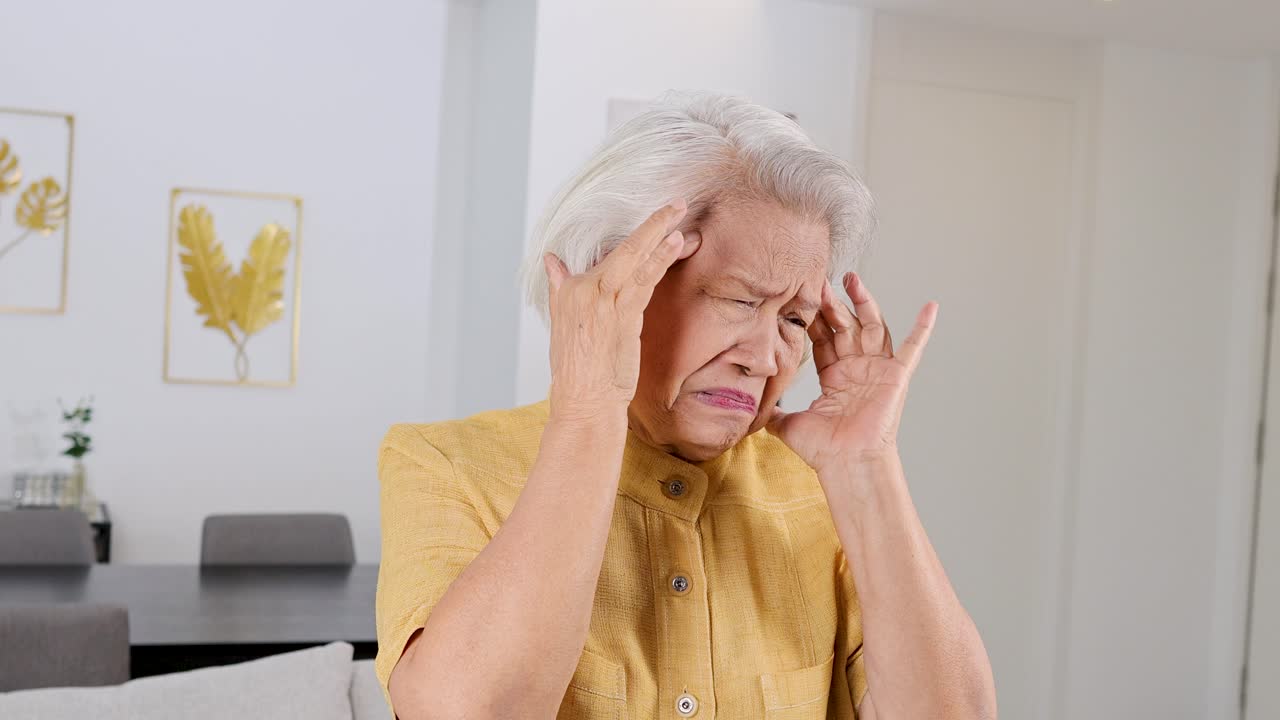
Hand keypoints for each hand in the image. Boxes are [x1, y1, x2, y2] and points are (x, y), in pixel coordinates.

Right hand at [542, 200, 700, 422]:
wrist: (584, 399)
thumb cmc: (577, 367)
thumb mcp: (561, 322)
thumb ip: (559, 287)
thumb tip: (551, 260)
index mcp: (571, 289)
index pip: (608, 254)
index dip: (637, 238)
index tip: (657, 221)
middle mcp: (586, 290)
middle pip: (625, 248)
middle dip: (653, 223)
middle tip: (676, 203)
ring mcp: (606, 302)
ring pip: (638, 261)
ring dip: (661, 238)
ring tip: (680, 219)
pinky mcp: (624, 316)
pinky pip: (646, 281)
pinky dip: (661, 260)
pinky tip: (675, 246)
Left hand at [767, 272, 936, 472]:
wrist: (846, 464)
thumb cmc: (823, 450)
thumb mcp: (787, 424)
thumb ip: (771, 409)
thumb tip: (747, 404)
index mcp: (834, 377)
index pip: (823, 339)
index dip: (812, 318)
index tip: (800, 296)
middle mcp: (856, 369)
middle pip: (845, 326)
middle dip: (833, 303)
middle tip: (820, 279)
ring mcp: (877, 370)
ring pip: (871, 326)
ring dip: (864, 302)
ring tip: (852, 279)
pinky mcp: (896, 376)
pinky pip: (912, 348)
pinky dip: (923, 328)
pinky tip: (931, 307)